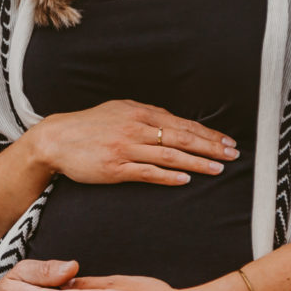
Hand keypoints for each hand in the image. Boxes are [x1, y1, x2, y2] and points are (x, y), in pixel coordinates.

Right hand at [26, 99, 239, 186]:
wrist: (57, 140)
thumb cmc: (89, 127)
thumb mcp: (119, 112)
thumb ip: (146, 118)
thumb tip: (173, 125)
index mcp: (140, 112)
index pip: (182, 124)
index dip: (208, 134)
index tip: (227, 142)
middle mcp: (136, 128)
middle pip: (182, 137)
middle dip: (211, 147)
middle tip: (233, 155)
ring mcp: (126, 148)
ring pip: (169, 154)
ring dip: (197, 162)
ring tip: (217, 168)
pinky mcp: (115, 168)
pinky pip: (147, 172)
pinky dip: (168, 175)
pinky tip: (185, 179)